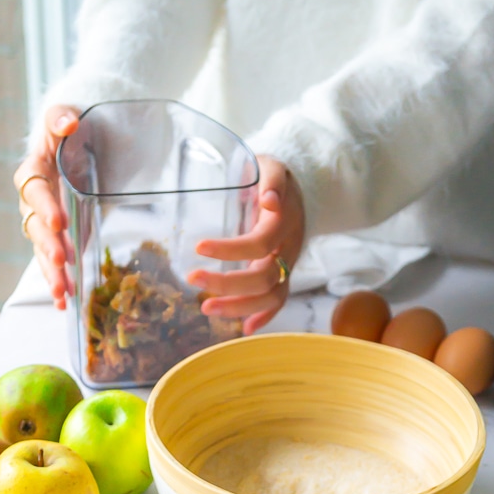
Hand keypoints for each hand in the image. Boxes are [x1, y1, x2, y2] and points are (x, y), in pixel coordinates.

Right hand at [13, 105, 79, 309]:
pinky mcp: (57, 240)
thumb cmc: (69, 131)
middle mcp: (33, 202)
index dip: (45, 206)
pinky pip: (54, 264)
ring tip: (62, 294)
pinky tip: (66, 302)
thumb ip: (62, 119)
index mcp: (33, 172)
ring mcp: (43, 225)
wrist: (76, 145)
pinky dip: (60, 282)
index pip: (35, 190)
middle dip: (48, 246)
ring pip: (43, 252)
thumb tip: (69, 122)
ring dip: (52, 273)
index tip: (59, 221)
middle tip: (62, 261)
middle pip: (36, 228)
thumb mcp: (65, 119)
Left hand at [189, 155, 304, 334]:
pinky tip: (244, 329)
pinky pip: (279, 301)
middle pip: (264, 277)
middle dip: (228, 284)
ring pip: (271, 295)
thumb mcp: (271, 165)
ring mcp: (288, 263)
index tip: (198, 247)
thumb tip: (268, 200)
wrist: (299, 188)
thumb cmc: (273, 174)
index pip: (260, 243)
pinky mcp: (285, 273)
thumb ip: (271, 178)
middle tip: (193, 279)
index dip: (230, 250)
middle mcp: (289, 247)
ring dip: (239, 307)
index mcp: (284, 221)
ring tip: (206, 308)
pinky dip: (263, 317)